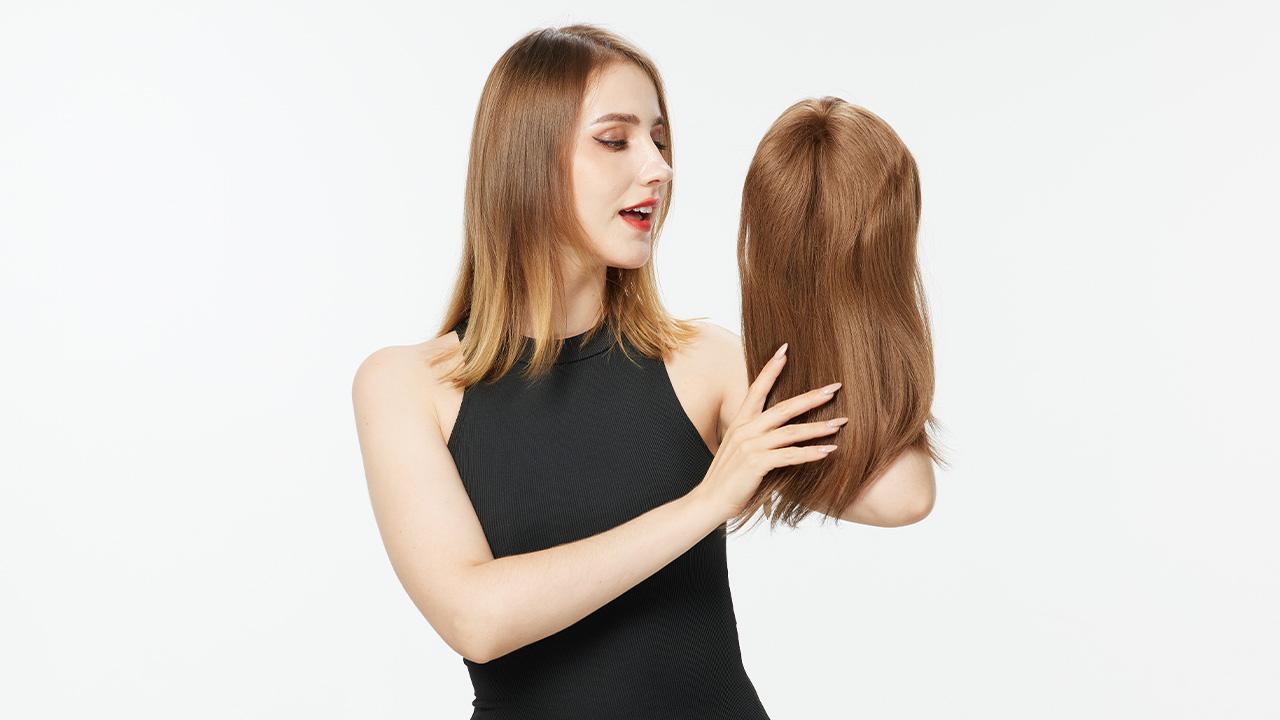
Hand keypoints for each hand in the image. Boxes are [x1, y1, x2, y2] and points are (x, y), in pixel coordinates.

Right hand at [691, 343, 845, 523]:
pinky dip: (810, 453)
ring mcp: (751, 446)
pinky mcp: (757, 464)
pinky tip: (828, 451)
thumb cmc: (728, 479)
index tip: (785, 350)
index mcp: (741, 423)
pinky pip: (789, 456)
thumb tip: (779, 433)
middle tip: (834, 387)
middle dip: (811, 397)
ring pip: (790, 432)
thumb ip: (757, 438)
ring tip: (840, 423)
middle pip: (783, 407)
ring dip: (818, 427)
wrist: (708, 501)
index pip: (757, 389)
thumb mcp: (740, 451)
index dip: (770, 369)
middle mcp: (745, 430)